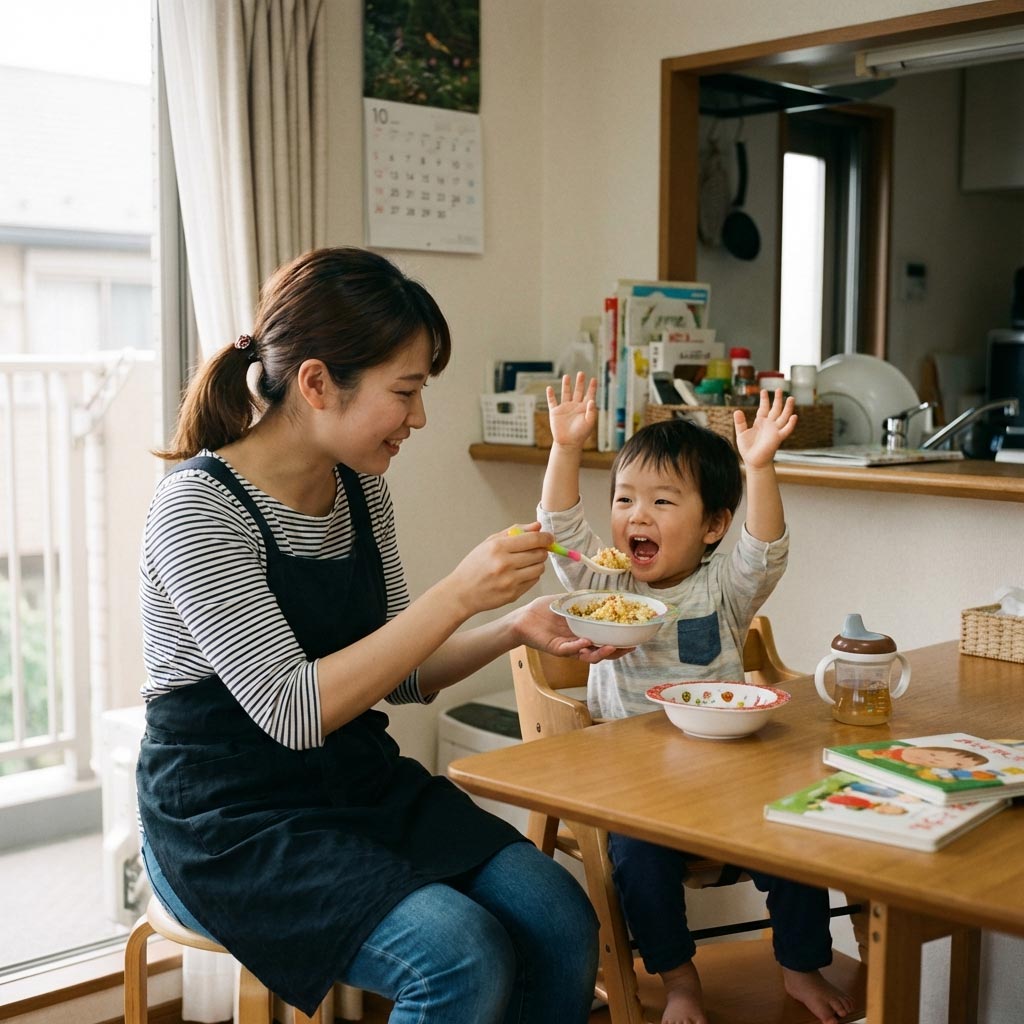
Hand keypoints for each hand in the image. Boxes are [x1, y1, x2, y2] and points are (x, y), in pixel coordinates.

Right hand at [445, 522, 551, 616]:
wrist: (462, 592)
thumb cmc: (475, 565)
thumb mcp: (489, 543)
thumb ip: (515, 532)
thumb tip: (538, 526)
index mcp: (498, 547)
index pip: (533, 539)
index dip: (546, 538)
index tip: (549, 538)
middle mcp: (505, 564)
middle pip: (540, 554)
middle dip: (541, 550)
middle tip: (535, 550)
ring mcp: (510, 581)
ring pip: (539, 568)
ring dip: (537, 564)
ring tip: (526, 563)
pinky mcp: (513, 594)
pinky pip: (533, 581)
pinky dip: (531, 576)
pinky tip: (520, 574)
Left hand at [514, 594, 632, 661]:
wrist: (523, 617)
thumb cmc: (544, 610)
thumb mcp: (567, 601)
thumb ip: (583, 599)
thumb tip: (601, 592)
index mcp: (585, 632)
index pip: (606, 640)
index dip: (620, 641)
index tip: (634, 638)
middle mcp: (579, 643)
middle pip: (602, 652)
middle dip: (617, 651)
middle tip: (629, 647)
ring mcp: (569, 648)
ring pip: (589, 656)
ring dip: (601, 652)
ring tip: (611, 646)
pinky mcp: (556, 649)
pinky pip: (570, 651)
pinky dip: (579, 647)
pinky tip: (586, 642)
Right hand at [547, 373, 597, 448]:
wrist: (568, 443)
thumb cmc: (581, 434)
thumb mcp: (589, 423)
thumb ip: (591, 411)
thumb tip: (591, 400)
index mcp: (584, 408)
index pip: (589, 395)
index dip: (592, 387)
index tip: (594, 379)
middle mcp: (575, 406)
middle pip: (578, 391)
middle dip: (579, 382)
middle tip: (581, 373)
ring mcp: (565, 408)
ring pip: (565, 393)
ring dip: (566, 385)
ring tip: (567, 376)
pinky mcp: (555, 412)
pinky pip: (552, 401)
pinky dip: (550, 395)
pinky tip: (549, 388)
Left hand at [734, 389, 796, 468]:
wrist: (754, 461)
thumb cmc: (748, 449)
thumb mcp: (741, 433)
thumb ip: (740, 422)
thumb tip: (737, 410)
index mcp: (760, 422)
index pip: (764, 408)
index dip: (764, 399)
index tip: (764, 390)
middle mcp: (769, 425)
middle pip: (775, 409)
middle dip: (777, 399)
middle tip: (779, 389)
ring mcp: (775, 430)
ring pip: (783, 417)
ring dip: (788, 408)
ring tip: (791, 398)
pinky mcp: (778, 438)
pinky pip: (786, 430)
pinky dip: (791, 424)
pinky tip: (794, 416)